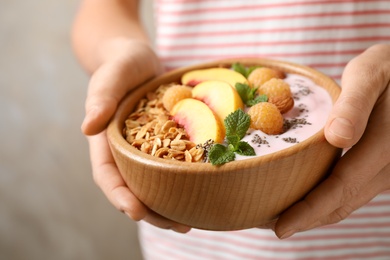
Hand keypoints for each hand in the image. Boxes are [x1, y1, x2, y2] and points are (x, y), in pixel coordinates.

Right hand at [83, 39, 190, 232]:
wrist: (138, 60)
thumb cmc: (120, 66)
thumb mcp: (110, 76)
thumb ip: (100, 98)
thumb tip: (87, 128)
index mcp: (106, 141)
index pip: (108, 175)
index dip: (119, 196)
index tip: (136, 212)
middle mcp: (125, 151)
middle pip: (134, 188)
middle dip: (152, 211)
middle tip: (177, 225)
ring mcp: (146, 149)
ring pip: (154, 183)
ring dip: (170, 204)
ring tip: (192, 220)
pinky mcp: (165, 143)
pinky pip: (172, 166)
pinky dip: (183, 181)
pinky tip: (202, 191)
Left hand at [275, 44, 389, 238]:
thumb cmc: (388, 67)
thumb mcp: (371, 74)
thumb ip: (355, 104)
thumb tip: (338, 138)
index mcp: (385, 144)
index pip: (341, 186)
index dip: (310, 210)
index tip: (280, 227)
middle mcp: (389, 165)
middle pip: (343, 202)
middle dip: (305, 218)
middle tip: (267, 225)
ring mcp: (386, 169)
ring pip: (348, 201)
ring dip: (314, 214)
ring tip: (280, 217)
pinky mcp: (380, 167)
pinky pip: (352, 191)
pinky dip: (326, 200)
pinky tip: (305, 198)